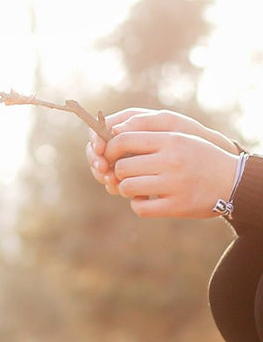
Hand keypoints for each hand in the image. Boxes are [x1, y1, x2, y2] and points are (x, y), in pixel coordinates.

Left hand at [105, 130, 239, 217]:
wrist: (231, 181)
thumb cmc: (198, 157)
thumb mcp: (180, 138)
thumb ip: (150, 136)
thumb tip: (114, 133)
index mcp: (171, 140)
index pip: (124, 139)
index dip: (110, 149)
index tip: (110, 156)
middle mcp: (171, 160)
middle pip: (121, 167)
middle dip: (119, 173)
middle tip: (128, 174)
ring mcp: (174, 184)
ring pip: (127, 187)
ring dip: (127, 189)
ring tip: (138, 187)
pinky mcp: (175, 206)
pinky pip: (139, 208)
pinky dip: (138, 205)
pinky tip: (146, 200)